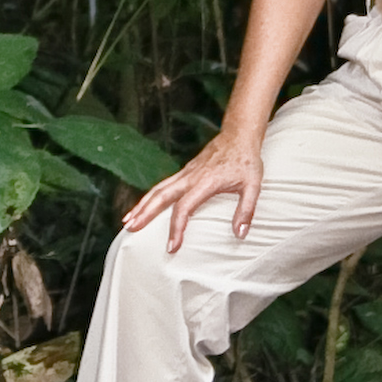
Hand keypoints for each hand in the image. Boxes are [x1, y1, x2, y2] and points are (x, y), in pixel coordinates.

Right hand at [122, 125, 265, 253]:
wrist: (238, 135)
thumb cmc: (246, 161)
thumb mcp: (253, 186)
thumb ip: (246, 211)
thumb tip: (240, 234)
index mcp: (205, 182)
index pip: (184, 208)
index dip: (176, 228)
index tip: (172, 246)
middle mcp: (190, 177)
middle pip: (161, 196)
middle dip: (144, 213)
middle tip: (130, 229)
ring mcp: (185, 173)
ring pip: (158, 189)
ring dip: (141, 204)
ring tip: (128, 220)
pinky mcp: (184, 171)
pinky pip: (163, 185)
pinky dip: (149, 196)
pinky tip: (143, 206)